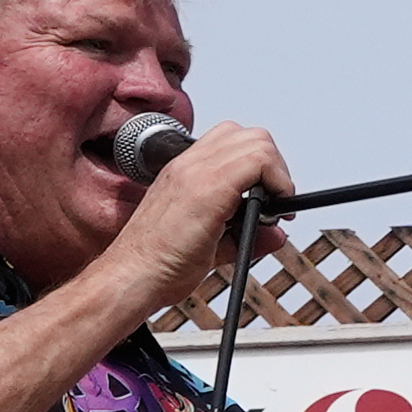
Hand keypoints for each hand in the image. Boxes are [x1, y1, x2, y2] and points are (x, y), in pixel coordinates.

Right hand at [93, 120, 290, 325]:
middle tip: (276, 199)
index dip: (260, 165)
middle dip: (274, 166)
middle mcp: (189, 165)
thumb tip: (277, 233)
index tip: (270, 197)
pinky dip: (278, 182)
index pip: (231, 140)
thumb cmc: (160, 261)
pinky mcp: (207, 189)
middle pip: (250, 135)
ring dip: (277, 173)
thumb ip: (248, 233)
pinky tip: (273, 211)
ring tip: (273, 206)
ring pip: (257, 142)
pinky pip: (258, 162)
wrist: (132, 275)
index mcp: (185, 171)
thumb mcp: (214, 244)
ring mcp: (195, 172)